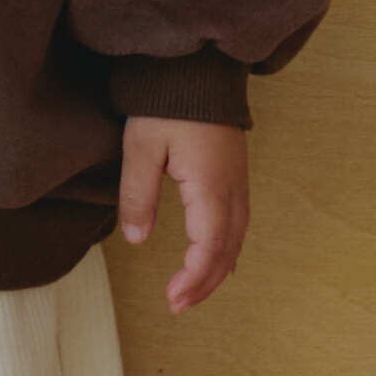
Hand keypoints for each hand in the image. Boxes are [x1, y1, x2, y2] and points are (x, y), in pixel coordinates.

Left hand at [119, 115, 251, 314]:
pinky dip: (227, 249)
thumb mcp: (141, 147)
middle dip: (205, 283)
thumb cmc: (166, 104)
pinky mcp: (235, 175)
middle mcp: (233, 188)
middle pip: (228, 249)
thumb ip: (138, 195)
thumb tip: (137, 239)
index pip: (209, 246)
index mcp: (211, 185)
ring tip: (192, 293)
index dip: (193, 278)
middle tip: (178, 306)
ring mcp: (239, 181)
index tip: (171, 299)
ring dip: (217, 270)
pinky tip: (216, 260)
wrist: (196, 69)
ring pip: (237, 239)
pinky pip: (238, 223)